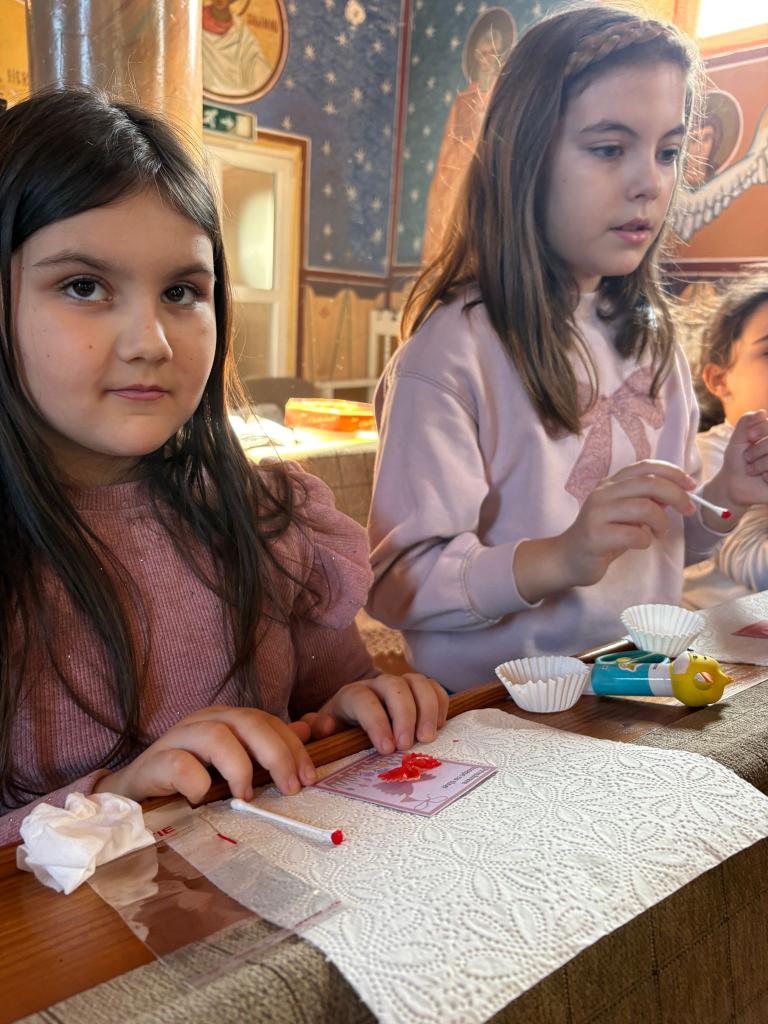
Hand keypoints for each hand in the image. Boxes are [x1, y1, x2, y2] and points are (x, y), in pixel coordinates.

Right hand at [93, 706, 316, 804]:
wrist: (134, 795)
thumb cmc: (190, 780)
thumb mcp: (233, 765)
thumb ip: (267, 749)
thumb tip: (309, 732)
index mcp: (225, 719)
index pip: (266, 721)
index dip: (293, 746)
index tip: (310, 777)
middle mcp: (204, 722)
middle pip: (247, 722)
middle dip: (277, 754)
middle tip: (291, 788)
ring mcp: (177, 739)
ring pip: (216, 736)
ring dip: (239, 767)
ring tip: (246, 795)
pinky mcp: (153, 764)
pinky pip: (179, 765)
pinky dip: (197, 782)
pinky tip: (204, 799)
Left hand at [299, 673, 449, 754]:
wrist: (349, 720)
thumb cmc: (338, 731)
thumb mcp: (321, 732)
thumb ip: (316, 729)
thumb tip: (324, 725)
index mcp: (351, 695)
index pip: (363, 700)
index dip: (376, 722)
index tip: (387, 749)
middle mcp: (376, 684)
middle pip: (394, 686)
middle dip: (404, 715)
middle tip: (408, 745)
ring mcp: (400, 685)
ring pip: (418, 682)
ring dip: (427, 708)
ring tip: (428, 738)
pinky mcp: (417, 691)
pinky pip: (433, 687)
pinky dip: (440, 703)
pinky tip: (440, 726)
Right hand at [515, 460, 695, 601]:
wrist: (567, 559)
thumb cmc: (602, 537)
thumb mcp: (625, 514)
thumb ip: (645, 501)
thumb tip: (677, 493)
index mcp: (611, 484)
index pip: (645, 467)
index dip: (672, 472)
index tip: (691, 485)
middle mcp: (603, 493)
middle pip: (650, 484)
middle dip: (677, 496)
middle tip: (688, 510)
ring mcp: (597, 513)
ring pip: (644, 508)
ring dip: (661, 522)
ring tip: (660, 533)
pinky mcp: (595, 536)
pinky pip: (634, 535)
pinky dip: (645, 540)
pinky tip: (640, 544)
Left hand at [704, 411, 767, 525]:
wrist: (733, 484)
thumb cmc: (737, 459)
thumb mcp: (738, 439)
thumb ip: (746, 422)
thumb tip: (762, 413)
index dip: (760, 430)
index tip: (749, 437)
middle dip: (757, 450)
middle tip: (748, 458)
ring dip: (759, 464)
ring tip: (753, 469)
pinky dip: (766, 476)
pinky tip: (763, 478)